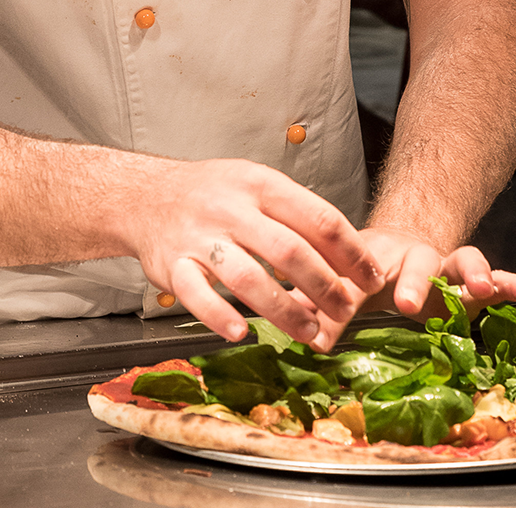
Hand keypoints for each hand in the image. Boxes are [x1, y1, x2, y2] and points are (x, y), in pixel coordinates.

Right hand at [126, 158, 383, 350]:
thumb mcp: (255, 184)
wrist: (143, 195)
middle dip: (325, 287)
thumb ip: (296, 213)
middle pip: (290, 251)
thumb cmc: (209, 194)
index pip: (319, 218)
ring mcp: (201, 238)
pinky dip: (219, 316)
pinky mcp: (173, 266)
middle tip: (347, 311)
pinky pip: (197, 295)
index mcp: (261, 185)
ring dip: (284, 310)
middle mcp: (232, 209)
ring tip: (309, 332)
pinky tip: (241, 333)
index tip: (372, 277)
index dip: (352, 252)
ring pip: (249, 277)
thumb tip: (348, 253)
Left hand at [288, 227, 515, 348]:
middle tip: (407, 302)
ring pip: (464, 259)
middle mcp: (415, 257)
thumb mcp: (347, 289)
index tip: (332, 321)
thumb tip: (297, 337)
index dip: (345, 297)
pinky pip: (500, 277)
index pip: (359, 277)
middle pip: (418, 262)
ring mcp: (448, 264)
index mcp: (378, 260)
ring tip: (483, 287)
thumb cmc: (372, 272)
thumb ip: (326, 313)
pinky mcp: (476, 278)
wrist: (404, 240)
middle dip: (416, 280)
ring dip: (472, 272)